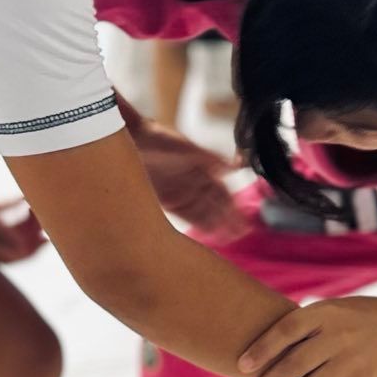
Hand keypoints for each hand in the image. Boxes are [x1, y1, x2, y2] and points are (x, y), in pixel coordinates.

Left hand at [133, 123, 246, 237]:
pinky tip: (206, 232)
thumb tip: (233, 166)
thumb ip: (210, 158)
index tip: (243, 218)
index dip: (234, 205)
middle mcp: (194, 182)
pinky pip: (185, 214)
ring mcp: (180, 192)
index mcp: (202, 168)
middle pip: (215, 205)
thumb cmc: (159, 138)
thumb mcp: (187, 147)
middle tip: (240, 233)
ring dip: (215, 224)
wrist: (132, 139)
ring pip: (203, 211)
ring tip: (227, 237)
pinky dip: (197, 223)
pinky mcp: (166, 200)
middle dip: (228, 219)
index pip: (223, 191)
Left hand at [239, 293, 376, 376]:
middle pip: (294, 365)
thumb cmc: (350, 319)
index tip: (242, 366)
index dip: (261, 350)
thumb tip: (257, 351)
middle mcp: (337, 336)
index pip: (285, 331)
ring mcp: (351, 360)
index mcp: (324, 314)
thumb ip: (299, 325)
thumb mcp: (328, 310)